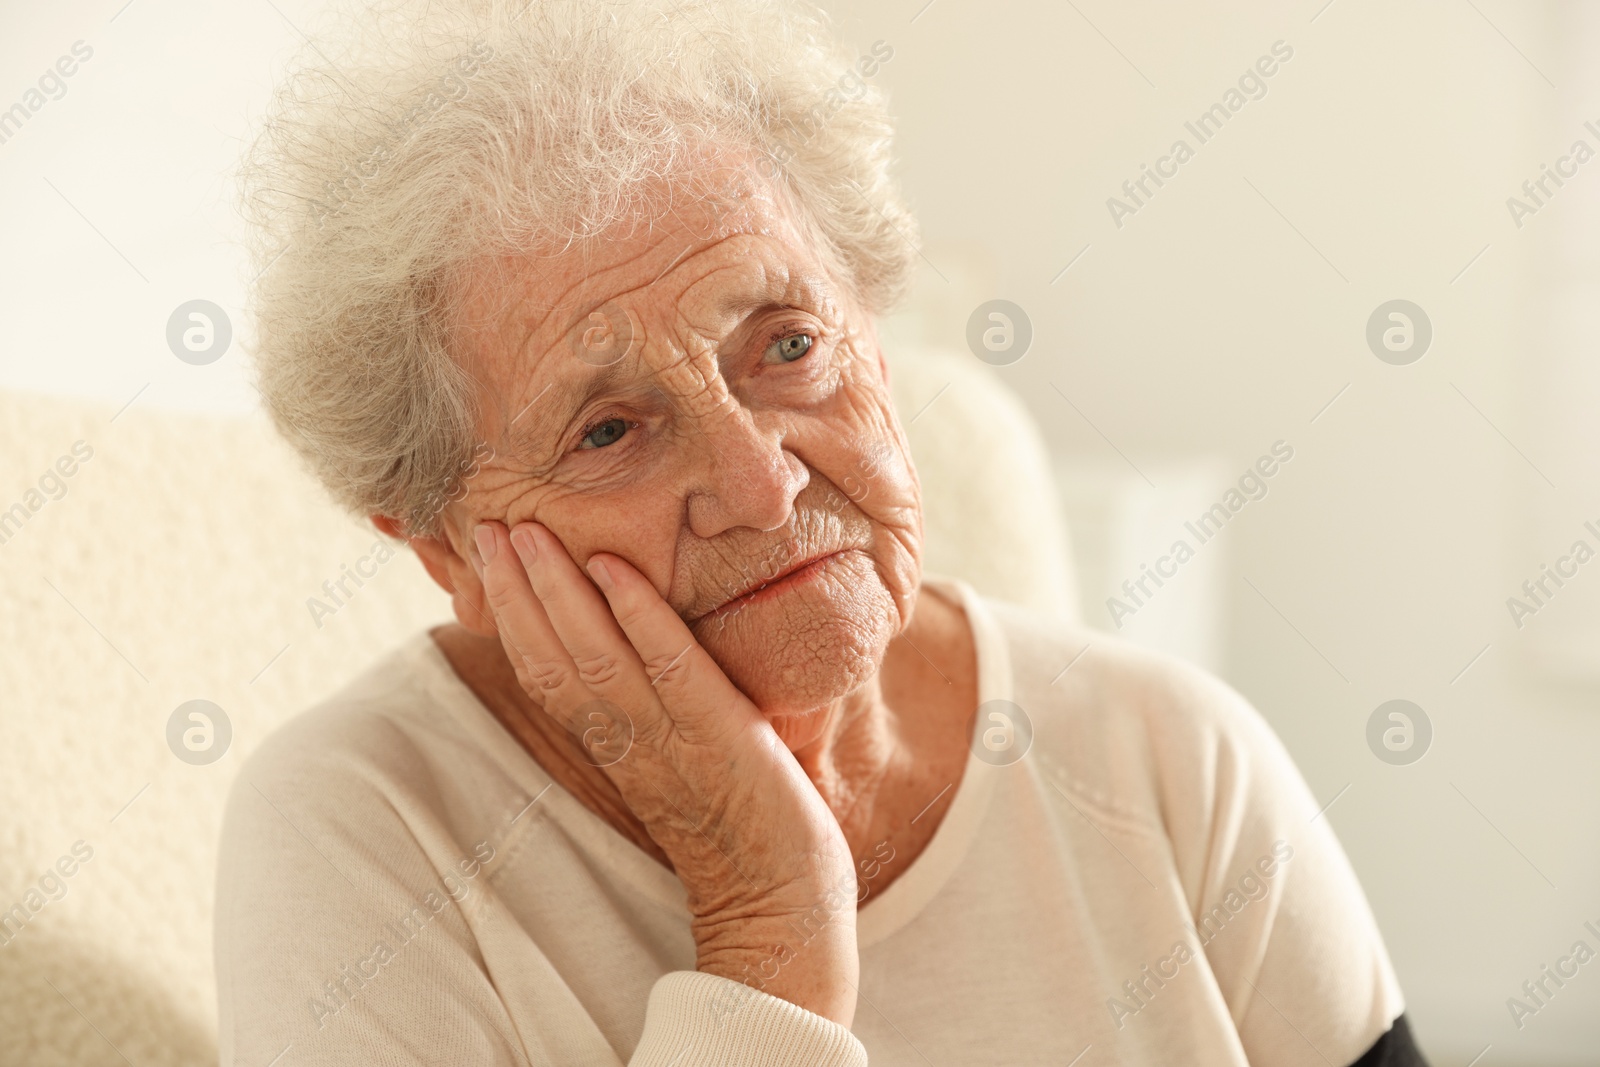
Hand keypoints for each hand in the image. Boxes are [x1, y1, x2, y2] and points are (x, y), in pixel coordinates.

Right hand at [472, 519, 859, 1026]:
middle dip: (518, 588)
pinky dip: (642, 618)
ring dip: (561, 591)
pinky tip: (617, 569)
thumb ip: (649, 713)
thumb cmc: (736, 830)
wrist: (779, 904)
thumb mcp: (675, 764)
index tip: (487, 552)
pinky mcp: (722, 738)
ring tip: (533, 532)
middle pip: (553, 658)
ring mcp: (671, 740)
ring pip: (597, 658)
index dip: (510, 612)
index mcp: (613, 746)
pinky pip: (673, 672)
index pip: (544, 671)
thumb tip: (630, 654)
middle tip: (489, 523)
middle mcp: (628, 741)